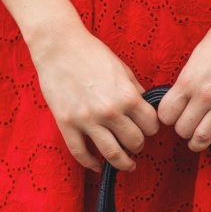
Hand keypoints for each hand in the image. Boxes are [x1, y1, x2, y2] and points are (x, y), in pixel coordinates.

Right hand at [29, 22, 159, 173]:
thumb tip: (144, 106)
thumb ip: (134, 89)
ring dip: (123, 162)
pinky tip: (98, 165)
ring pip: (112, 154)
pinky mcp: (67, 124)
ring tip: (127, 163)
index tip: (147, 128)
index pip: (150, 125)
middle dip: (138, 144)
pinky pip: (81, 153)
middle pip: (134, 142)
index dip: (151, 128)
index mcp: (127, 95)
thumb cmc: (91, 52)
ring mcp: (87, 120)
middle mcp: (109, 111)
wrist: (59, 46)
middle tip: (136, 143)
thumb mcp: (121, 67)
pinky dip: (91, 164)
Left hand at [156, 0, 210, 166]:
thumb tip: (180, 99)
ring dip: (200, 143)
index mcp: (189, 80)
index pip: (166, 116)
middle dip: (183, 130)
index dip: (168, 117)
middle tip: (189, 124)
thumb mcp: (197, 55)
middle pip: (183, 131)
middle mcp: (206, 94)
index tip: (174, 114)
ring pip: (205, 139)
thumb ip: (188, 80)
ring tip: (201, 139)